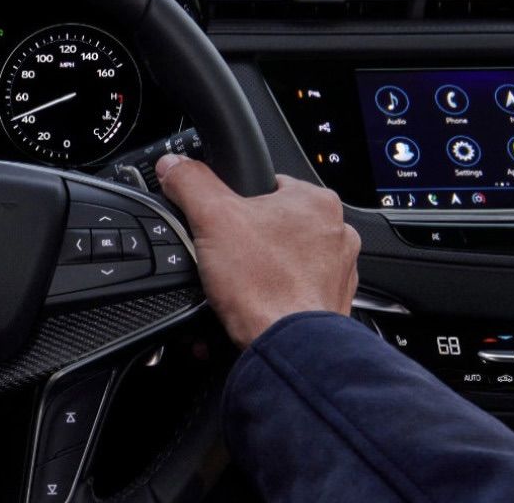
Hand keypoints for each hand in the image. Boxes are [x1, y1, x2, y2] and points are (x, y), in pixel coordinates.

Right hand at [155, 155, 359, 347]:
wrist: (287, 347)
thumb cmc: (264, 287)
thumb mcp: (211, 219)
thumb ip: (191, 183)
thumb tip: (175, 166)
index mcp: (316, 202)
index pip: (269, 185)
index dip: (237, 202)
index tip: (223, 221)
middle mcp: (336, 234)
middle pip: (275, 224)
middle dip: (248, 240)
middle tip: (226, 257)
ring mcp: (338, 271)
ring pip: (286, 259)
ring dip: (262, 269)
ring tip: (239, 284)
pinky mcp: (331, 303)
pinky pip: (295, 291)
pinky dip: (274, 296)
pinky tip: (255, 304)